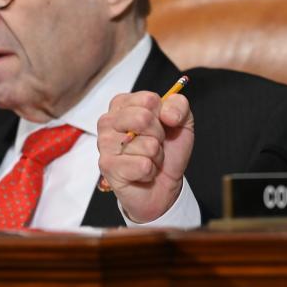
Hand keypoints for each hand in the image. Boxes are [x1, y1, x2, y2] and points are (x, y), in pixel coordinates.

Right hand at [97, 91, 194, 222]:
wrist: (163, 186)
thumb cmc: (167, 151)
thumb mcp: (182, 122)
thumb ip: (179, 105)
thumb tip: (168, 114)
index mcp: (123, 104)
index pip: (149, 99)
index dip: (164, 115)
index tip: (162, 126)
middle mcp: (108, 121)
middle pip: (144, 118)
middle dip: (160, 136)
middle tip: (155, 145)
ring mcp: (104, 144)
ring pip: (147, 144)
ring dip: (156, 156)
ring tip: (148, 159)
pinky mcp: (107, 166)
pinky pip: (143, 165)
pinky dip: (150, 171)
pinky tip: (143, 173)